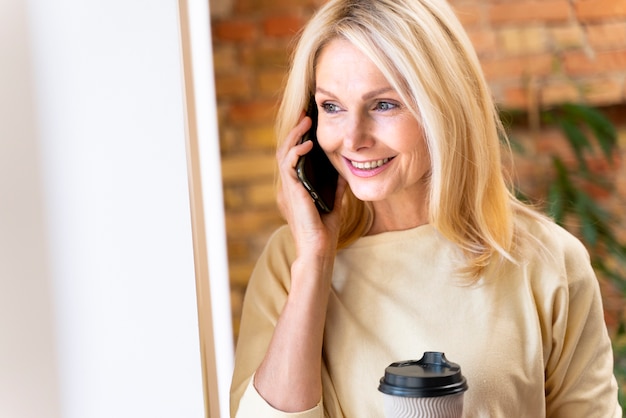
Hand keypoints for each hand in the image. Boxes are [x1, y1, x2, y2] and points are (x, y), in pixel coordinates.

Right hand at [275, 113, 346, 258]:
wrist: (319, 249)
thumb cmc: (325, 232)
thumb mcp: (334, 203)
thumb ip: (336, 187)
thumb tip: (343, 171)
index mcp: (296, 187)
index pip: (294, 157)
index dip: (300, 138)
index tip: (310, 123)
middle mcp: (289, 186)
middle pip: (287, 149)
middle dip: (296, 130)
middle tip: (306, 114)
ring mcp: (288, 188)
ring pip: (285, 153)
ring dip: (295, 135)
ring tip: (306, 121)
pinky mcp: (291, 191)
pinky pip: (289, 165)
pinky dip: (297, 151)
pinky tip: (308, 144)